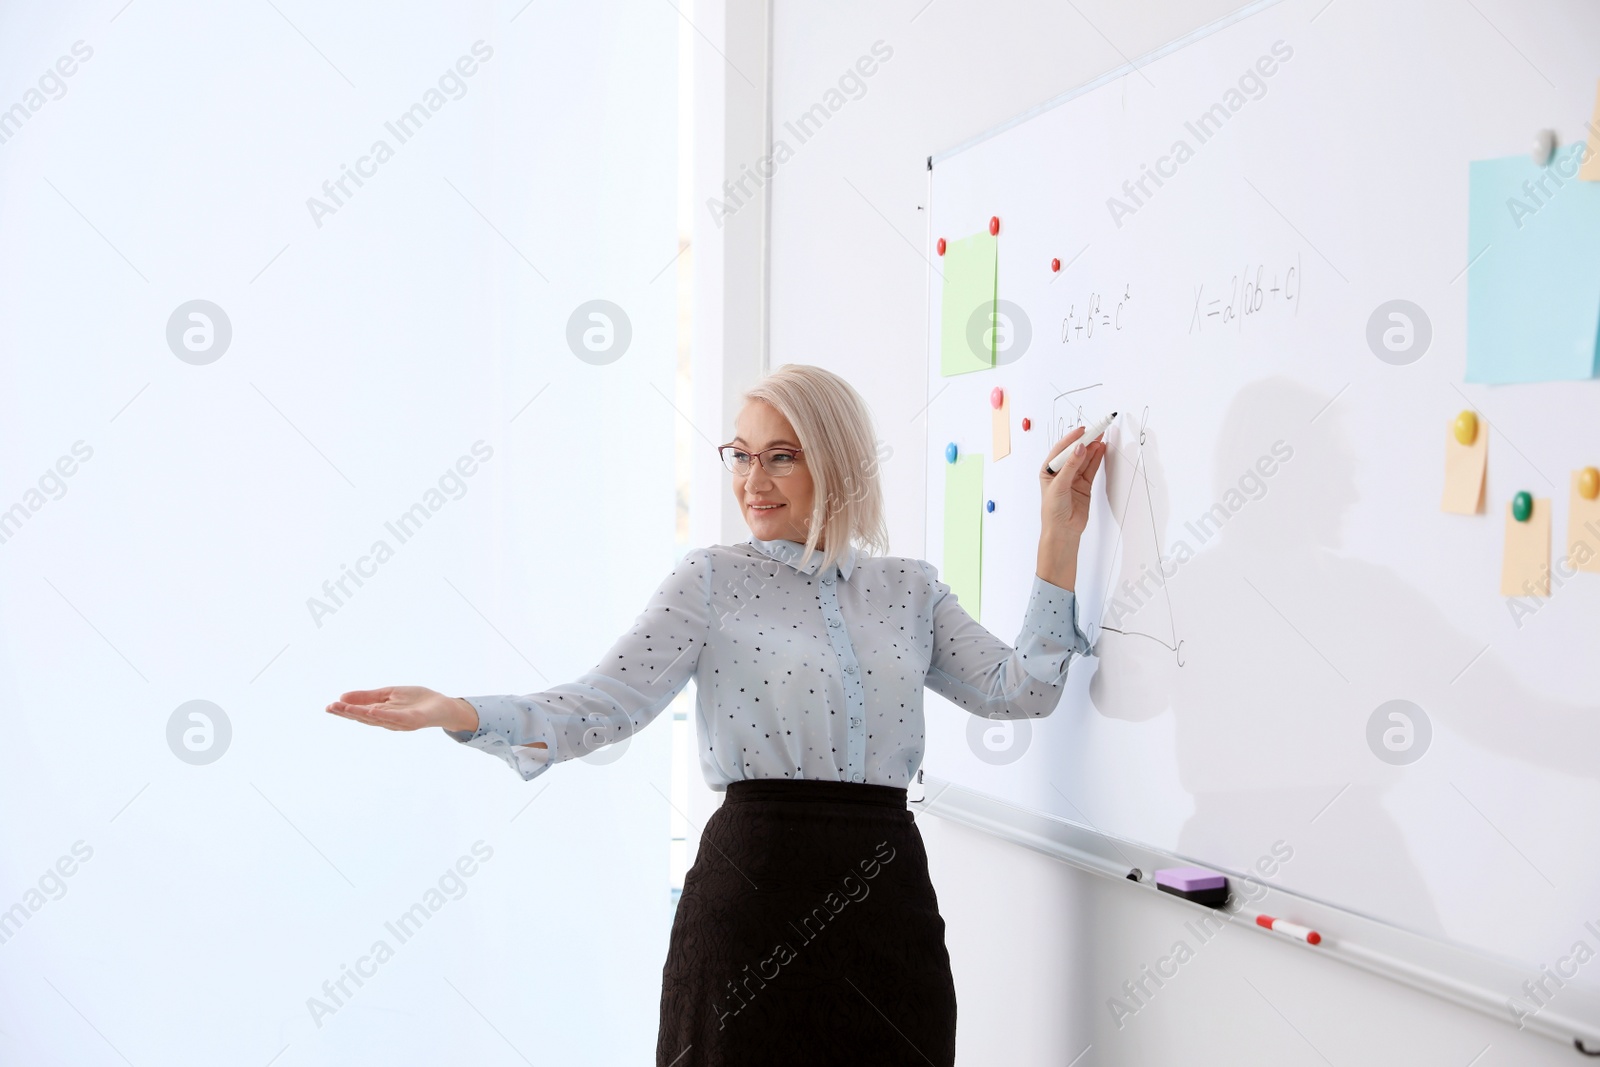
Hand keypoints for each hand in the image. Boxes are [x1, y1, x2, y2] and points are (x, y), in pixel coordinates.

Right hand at [326, 686, 478, 732]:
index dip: (344, 710)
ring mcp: (400, 722)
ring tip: (345, 707)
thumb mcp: (389, 694)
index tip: (329, 706)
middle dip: (347, 712)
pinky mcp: (413, 720)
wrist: (443, 706)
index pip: (360, 712)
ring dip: (360, 713)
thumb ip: (368, 696)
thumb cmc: (417, 701)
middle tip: (330, 707)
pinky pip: (396, 718)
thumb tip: (343, 696)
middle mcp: (388, 721)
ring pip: (377, 718)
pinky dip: (383, 715)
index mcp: (381, 714)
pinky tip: (371, 711)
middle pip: (364, 717)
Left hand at [1040, 425, 1106, 540]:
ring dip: (1092, 449)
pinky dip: (1097, 459)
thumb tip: (1080, 448)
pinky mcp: (1084, 485)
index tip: (1082, 430)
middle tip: (1096, 431)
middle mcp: (1061, 472)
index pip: (1061, 450)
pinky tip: (1101, 450)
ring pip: (1084, 459)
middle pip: (1074, 453)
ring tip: (1101, 438)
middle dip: (1085, 442)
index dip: (1072, 439)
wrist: (1063, 530)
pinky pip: (1091, 469)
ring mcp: (1073, 478)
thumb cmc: (1053, 510)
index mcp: (1048, 470)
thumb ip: (1071, 466)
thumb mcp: (1059, 485)